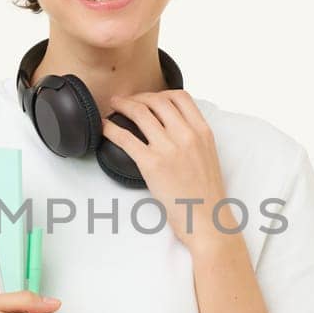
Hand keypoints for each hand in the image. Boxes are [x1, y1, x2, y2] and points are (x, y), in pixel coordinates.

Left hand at [103, 90, 231, 255]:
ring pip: (140, 113)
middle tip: (126, 102)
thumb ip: (194, 137)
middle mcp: (187, 135)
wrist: (207, 219)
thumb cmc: (206, 194)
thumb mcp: (208, 156)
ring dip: (123, 105)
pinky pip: (126, 137)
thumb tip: (174, 128)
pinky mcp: (152, 164)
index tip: (149, 98)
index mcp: (202, 131)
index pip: (180, 97)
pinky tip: (105, 126)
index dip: (160, 93)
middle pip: (157, 101)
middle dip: (138, 97)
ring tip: (113, 106)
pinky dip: (111, 128)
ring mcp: (169, 148)